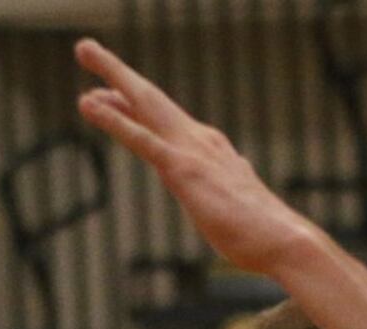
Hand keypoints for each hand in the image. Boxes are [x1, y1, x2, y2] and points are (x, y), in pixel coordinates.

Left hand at [75, 39, 313, 277]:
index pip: (165, 122)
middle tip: (86, 48)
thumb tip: (236, 182)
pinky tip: (88, 104)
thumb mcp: (239, 206)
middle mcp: (200, 141)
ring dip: (112, 75)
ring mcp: (191, 152)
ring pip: (144, 105)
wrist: (284, 241)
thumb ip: (231, 188)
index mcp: (212, 152)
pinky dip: (114, 120)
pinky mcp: (183, 170)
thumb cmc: (264, 235)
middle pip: (151, 100)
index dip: (134, 106)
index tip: (110, 94)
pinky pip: (141, 139)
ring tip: (82, 50)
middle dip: (118, 73)